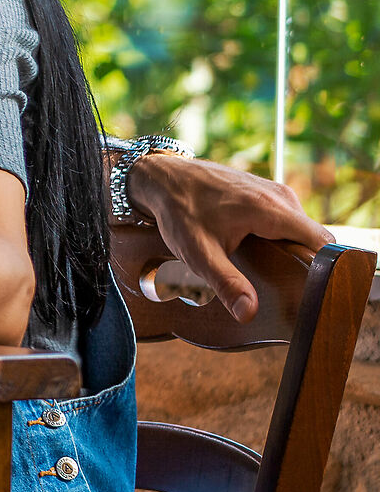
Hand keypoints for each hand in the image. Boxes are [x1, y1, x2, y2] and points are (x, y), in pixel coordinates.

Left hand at [126, 154, 329, 320]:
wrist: (164, 178)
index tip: (316, 291)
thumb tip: (248, 313)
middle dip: (306, 264)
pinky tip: (262, 251)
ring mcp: (277, 192)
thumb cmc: (179, 212)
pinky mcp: (269, 193)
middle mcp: (281, 197)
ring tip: (271, 270)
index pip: (324, 243)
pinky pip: (289, 221)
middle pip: (315, 239)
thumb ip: (226, 282)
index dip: (326, 269)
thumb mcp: (198, 253)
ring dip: (292, 250)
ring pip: (302, 230)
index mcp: (271, 210)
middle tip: (288, 288)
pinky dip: (282, 237)